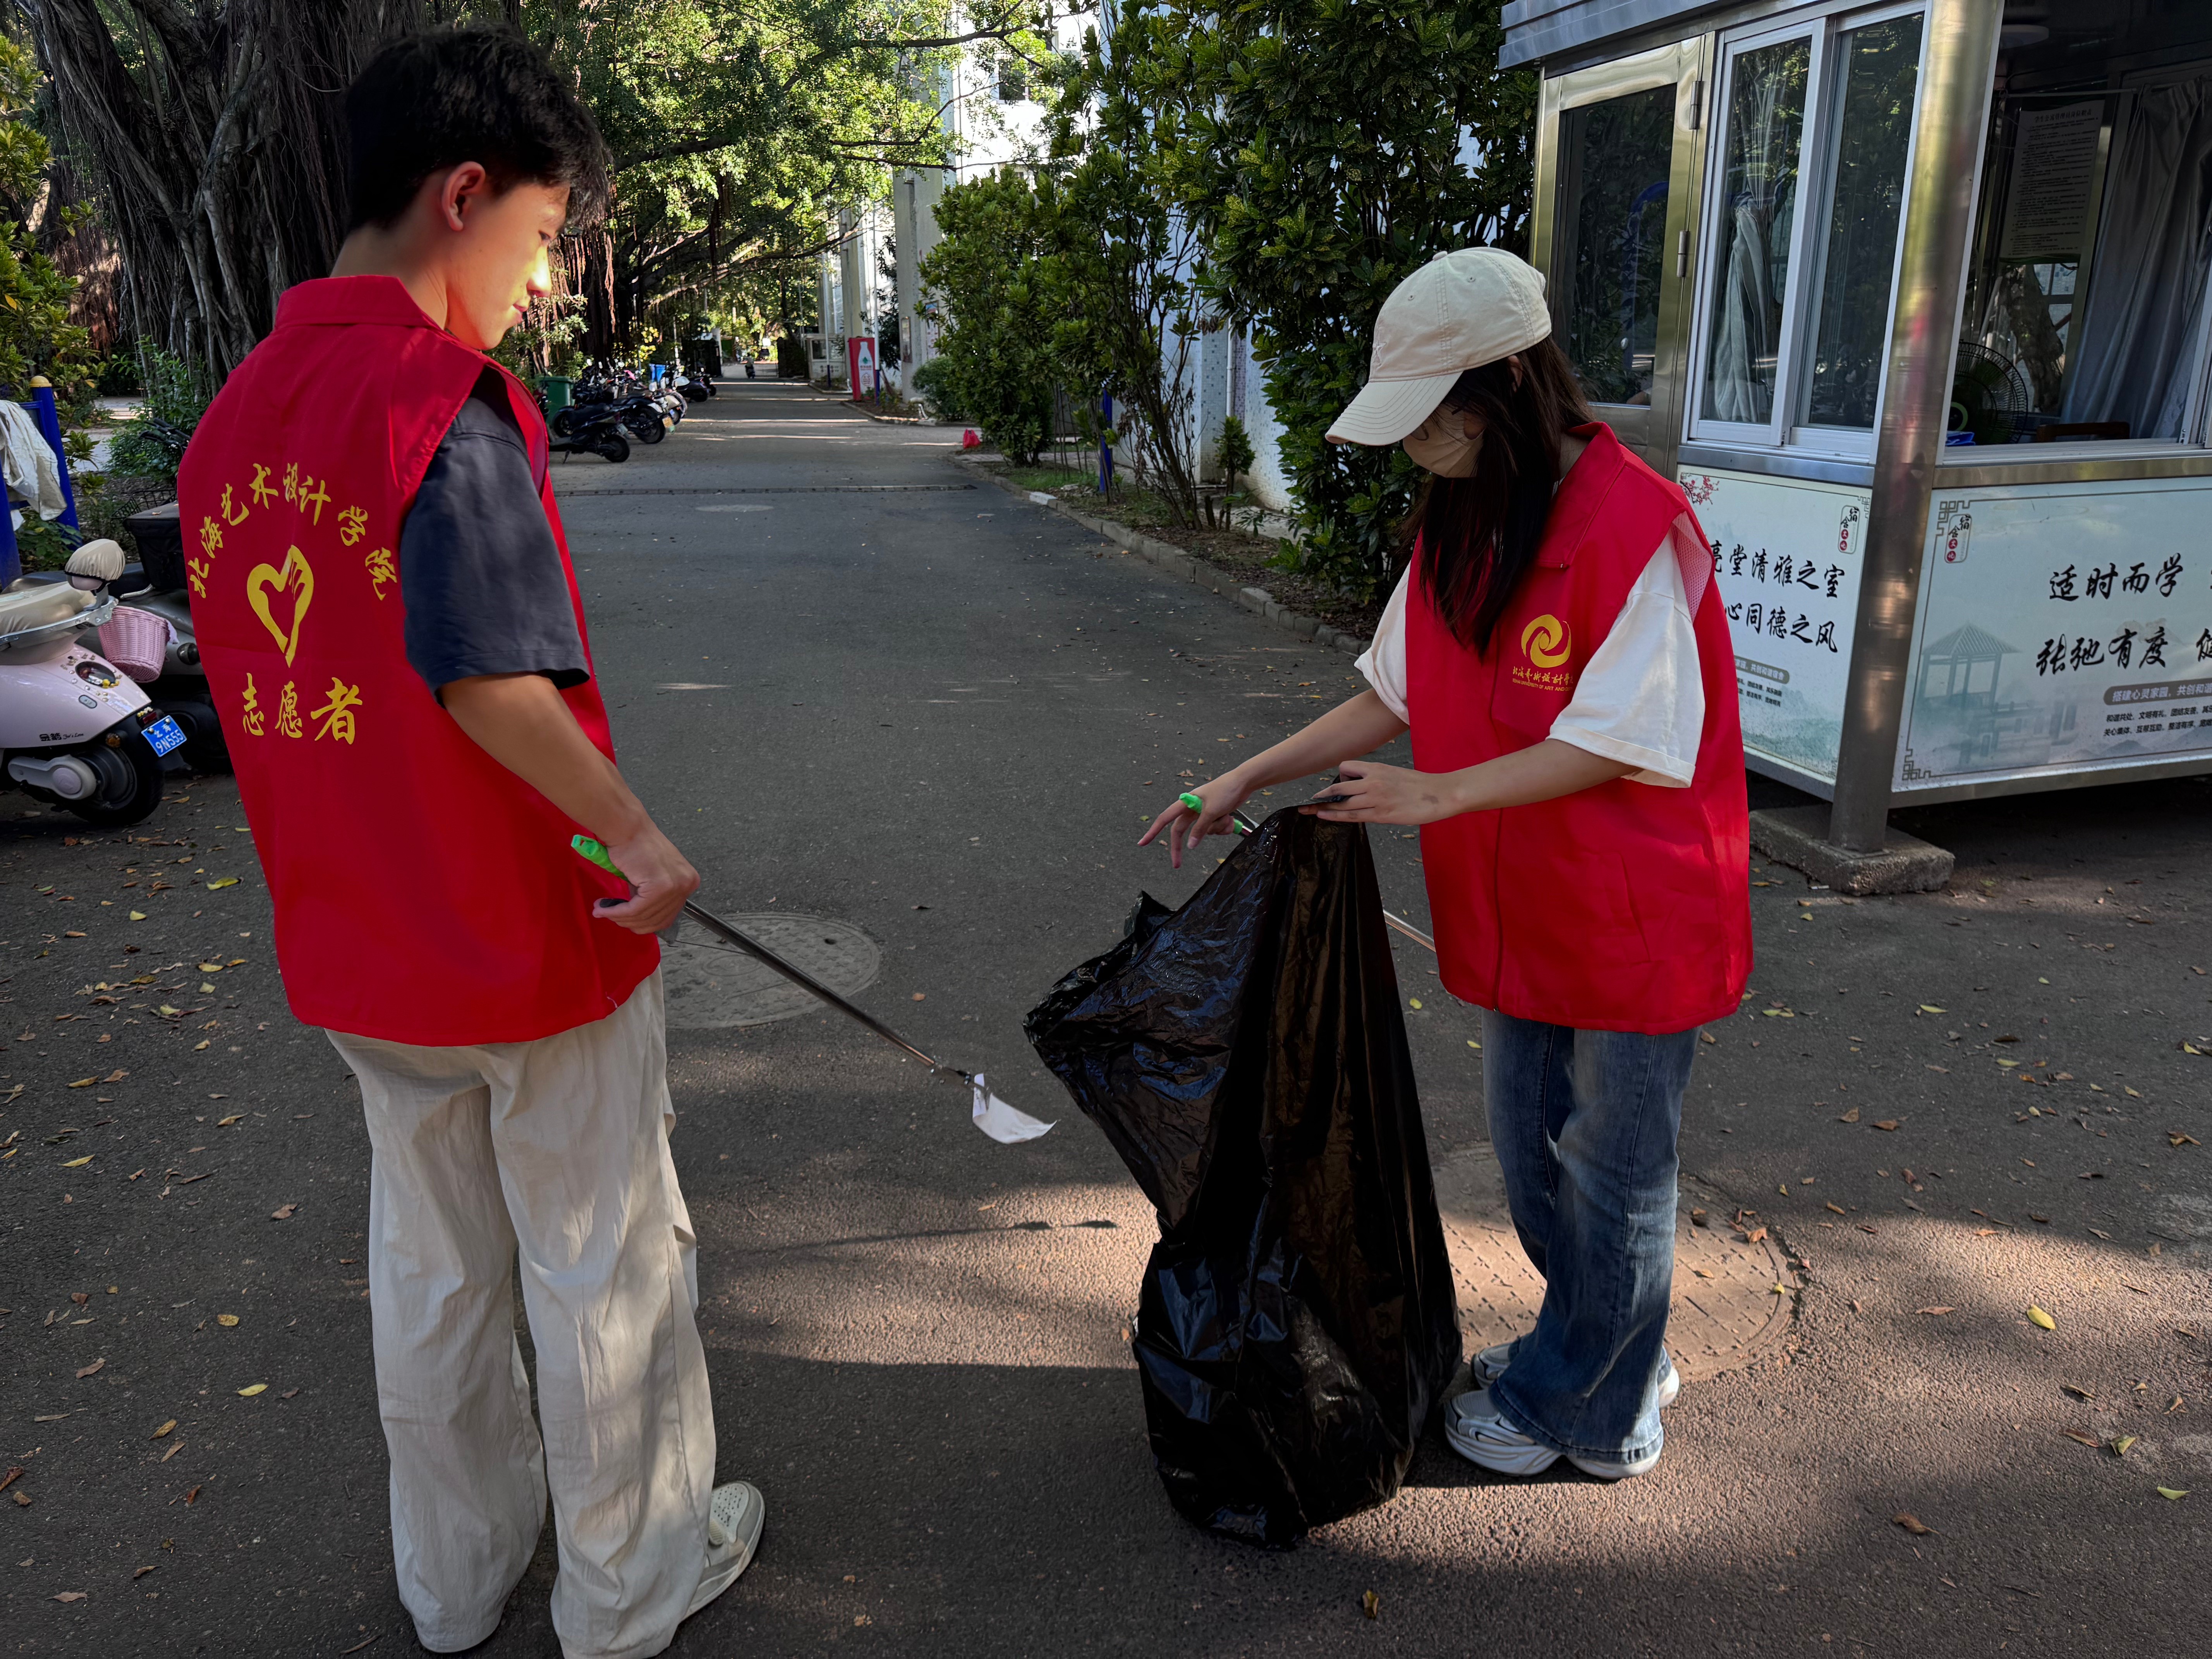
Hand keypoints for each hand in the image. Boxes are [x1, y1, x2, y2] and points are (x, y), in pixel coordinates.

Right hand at [593, 820, 699, 933]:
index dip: (643, 923)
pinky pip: (634, 909)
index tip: (625, 920)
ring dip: (620, 918)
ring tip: (603, 910)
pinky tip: (603, 908)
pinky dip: (616, 912)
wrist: (627, 828)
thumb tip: (642, 920)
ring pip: (644, 916)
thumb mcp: (654, 874)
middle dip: (631, 923)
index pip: (668, 916)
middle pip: (657, 921)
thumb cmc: (635, 845)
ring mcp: (676, 885)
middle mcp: (687, 884)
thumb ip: (654, 897)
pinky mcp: (660, 886)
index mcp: (689, 881)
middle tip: (610, 915)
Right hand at [1137, 772, 1252, 868]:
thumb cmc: (1225, 791)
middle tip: (1177, 865)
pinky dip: (1222, 827)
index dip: (1153, 832)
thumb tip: (1189, 845)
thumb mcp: (1211, 812)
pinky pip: (1214, 829)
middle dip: (1181, 847)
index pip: (1165, 819)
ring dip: (1215, 829)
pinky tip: (1229, 818)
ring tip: (1225, 816)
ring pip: (1203, 832)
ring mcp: (1203, 813)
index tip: (1142, 843)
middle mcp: (1192, 808)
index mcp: (1186, 803)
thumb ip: (1199, 829)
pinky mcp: (1214, 816)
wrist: (1244, 782)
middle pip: (1181, 832)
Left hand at [1301, 758, 1466, 825]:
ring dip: (1324, 808)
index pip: (1347, 767)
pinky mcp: (1381, 815)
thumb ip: (1377, 778)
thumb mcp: (1395, 774)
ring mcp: (1376, 799)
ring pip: (1342, 803)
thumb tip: (1364, 787)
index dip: (1339, 776)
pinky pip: (1353, 816)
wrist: (1439, 794)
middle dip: (1322, 795)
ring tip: (1309, 811)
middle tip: (1309, 801)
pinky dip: (1335, 816)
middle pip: (1338, 786)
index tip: (1338, 785)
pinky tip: (1324, 816)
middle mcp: (1373, 781)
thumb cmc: (1419, 785)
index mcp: (1377, 768)